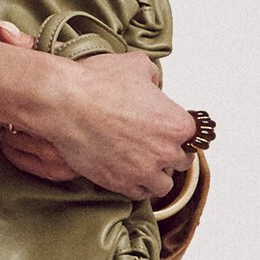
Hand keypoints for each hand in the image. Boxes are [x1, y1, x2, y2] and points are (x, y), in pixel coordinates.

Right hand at [0, 22, 196, 200]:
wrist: (65, 103)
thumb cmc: (98, 83)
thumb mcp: (137, 66)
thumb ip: (154, 78)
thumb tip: (153, 85)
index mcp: (176, 123)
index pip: (193, 136)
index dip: (180, 131)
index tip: (170, 130)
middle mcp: (165, 151)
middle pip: (182, 161)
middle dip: (170, 153)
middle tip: (155, 145)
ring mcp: (142, 171)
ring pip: (162, 184)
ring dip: (156, 175)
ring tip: (144, 164)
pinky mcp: (120, 184)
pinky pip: (139, 194)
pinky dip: (136, 185)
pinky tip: (128, 173)